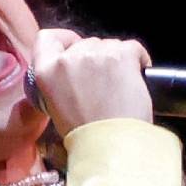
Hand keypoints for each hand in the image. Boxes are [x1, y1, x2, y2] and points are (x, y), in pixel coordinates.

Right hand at [29, 28, 152, 134]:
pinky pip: (132, 48)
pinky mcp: (122, 55)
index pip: (47, 38)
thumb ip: (58, 84)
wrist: (114, 147)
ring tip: (120, 88)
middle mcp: (69, 58)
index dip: (63, 41)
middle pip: (84, 44)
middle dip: (95, 59)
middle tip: (103, 85)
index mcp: (46, 71)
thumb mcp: (56, 109)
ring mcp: (96, 55)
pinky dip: (138, 60)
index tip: (74, 50)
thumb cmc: (87, 137)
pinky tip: (138, 78)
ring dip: (116, 61)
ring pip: (109, 45)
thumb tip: (74, 76)